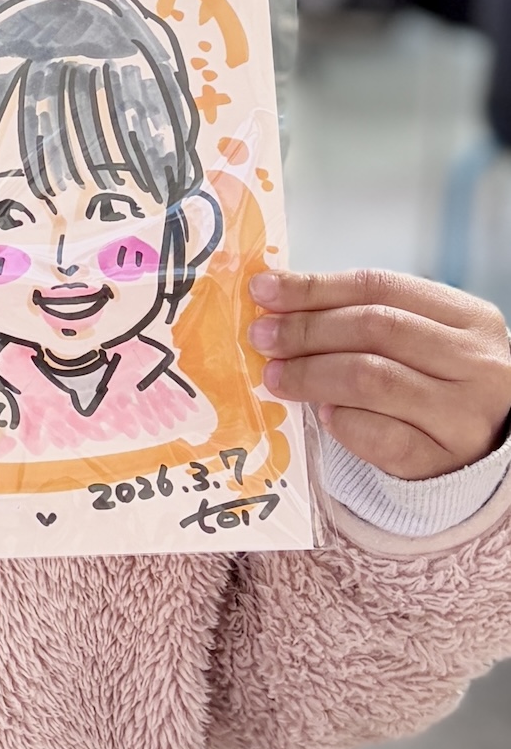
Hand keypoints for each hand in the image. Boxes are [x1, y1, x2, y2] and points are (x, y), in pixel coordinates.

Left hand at [249, 268, 510, 479]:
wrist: (495, 451)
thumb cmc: (442, 384)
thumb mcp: (424, 338)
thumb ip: (367, 316)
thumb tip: (278, 297)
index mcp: (468, 318)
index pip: (379, 287)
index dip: (314, 287)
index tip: (263, 291)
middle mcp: (476, 363)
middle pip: (375, 329)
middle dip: (306, 330)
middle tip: (261, 338)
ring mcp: (465, 415)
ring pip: (372, 379)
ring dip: (311, 374)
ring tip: (276, 376)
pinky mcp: (446, 462)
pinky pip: (381, 436)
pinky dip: (343, 422)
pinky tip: (324, 416)